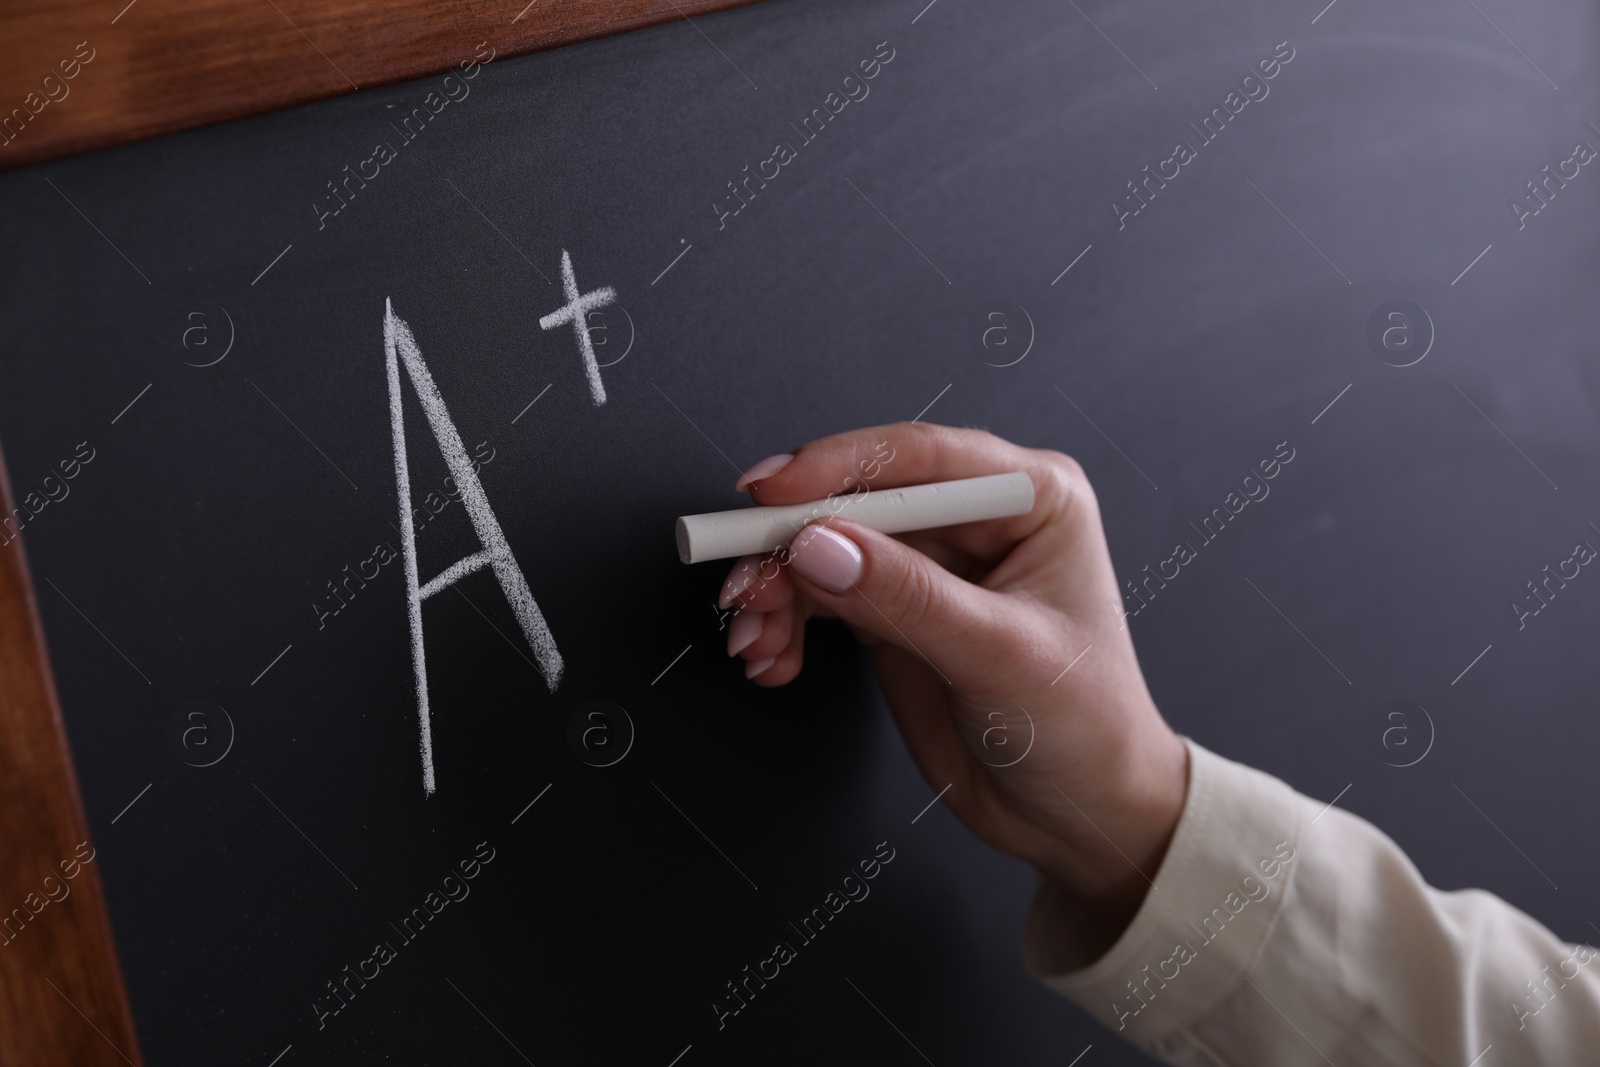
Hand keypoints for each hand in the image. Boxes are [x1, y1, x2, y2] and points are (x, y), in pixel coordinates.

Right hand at [719, 422, 1188, 964]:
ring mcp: (930, 564)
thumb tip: (818, 545)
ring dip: (779, 592)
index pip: (920, 460)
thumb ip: (908, 598)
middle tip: (745, 587)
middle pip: (858, 500)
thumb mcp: (1000, 658)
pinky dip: (787, 623)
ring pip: (827, 546)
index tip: (771, 496)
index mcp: (1031, 498)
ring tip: (754, 642)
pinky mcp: (893, 609)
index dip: (837, 468)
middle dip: (791, 544)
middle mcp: (977, 519)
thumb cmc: (1086, 728)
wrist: (1081, 816)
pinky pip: (820, 594)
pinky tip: (774, 659)